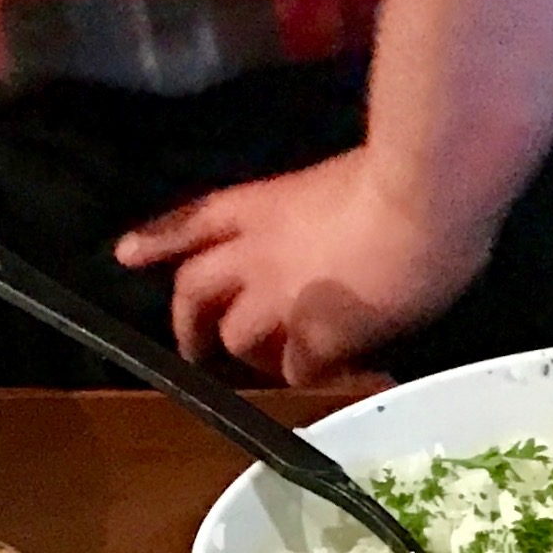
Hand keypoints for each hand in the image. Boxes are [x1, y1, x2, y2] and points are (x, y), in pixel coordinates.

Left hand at [113, 151, 497, 384]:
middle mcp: (254, 252)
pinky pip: (299, 371)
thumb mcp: (342, 182)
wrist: (425, 201)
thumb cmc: (400, 175)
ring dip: (250, 354)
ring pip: (236, 337)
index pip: (194, 221)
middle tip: (192, 346)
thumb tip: (351, 230)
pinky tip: (332, 377)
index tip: (127, 254)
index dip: (158, 239)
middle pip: (195, 288)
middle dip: (186, 320)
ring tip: (270, 368)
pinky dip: (310, 375)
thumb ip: (327, 210)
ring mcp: (279, 298)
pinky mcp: (315, 338)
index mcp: (261, 204)